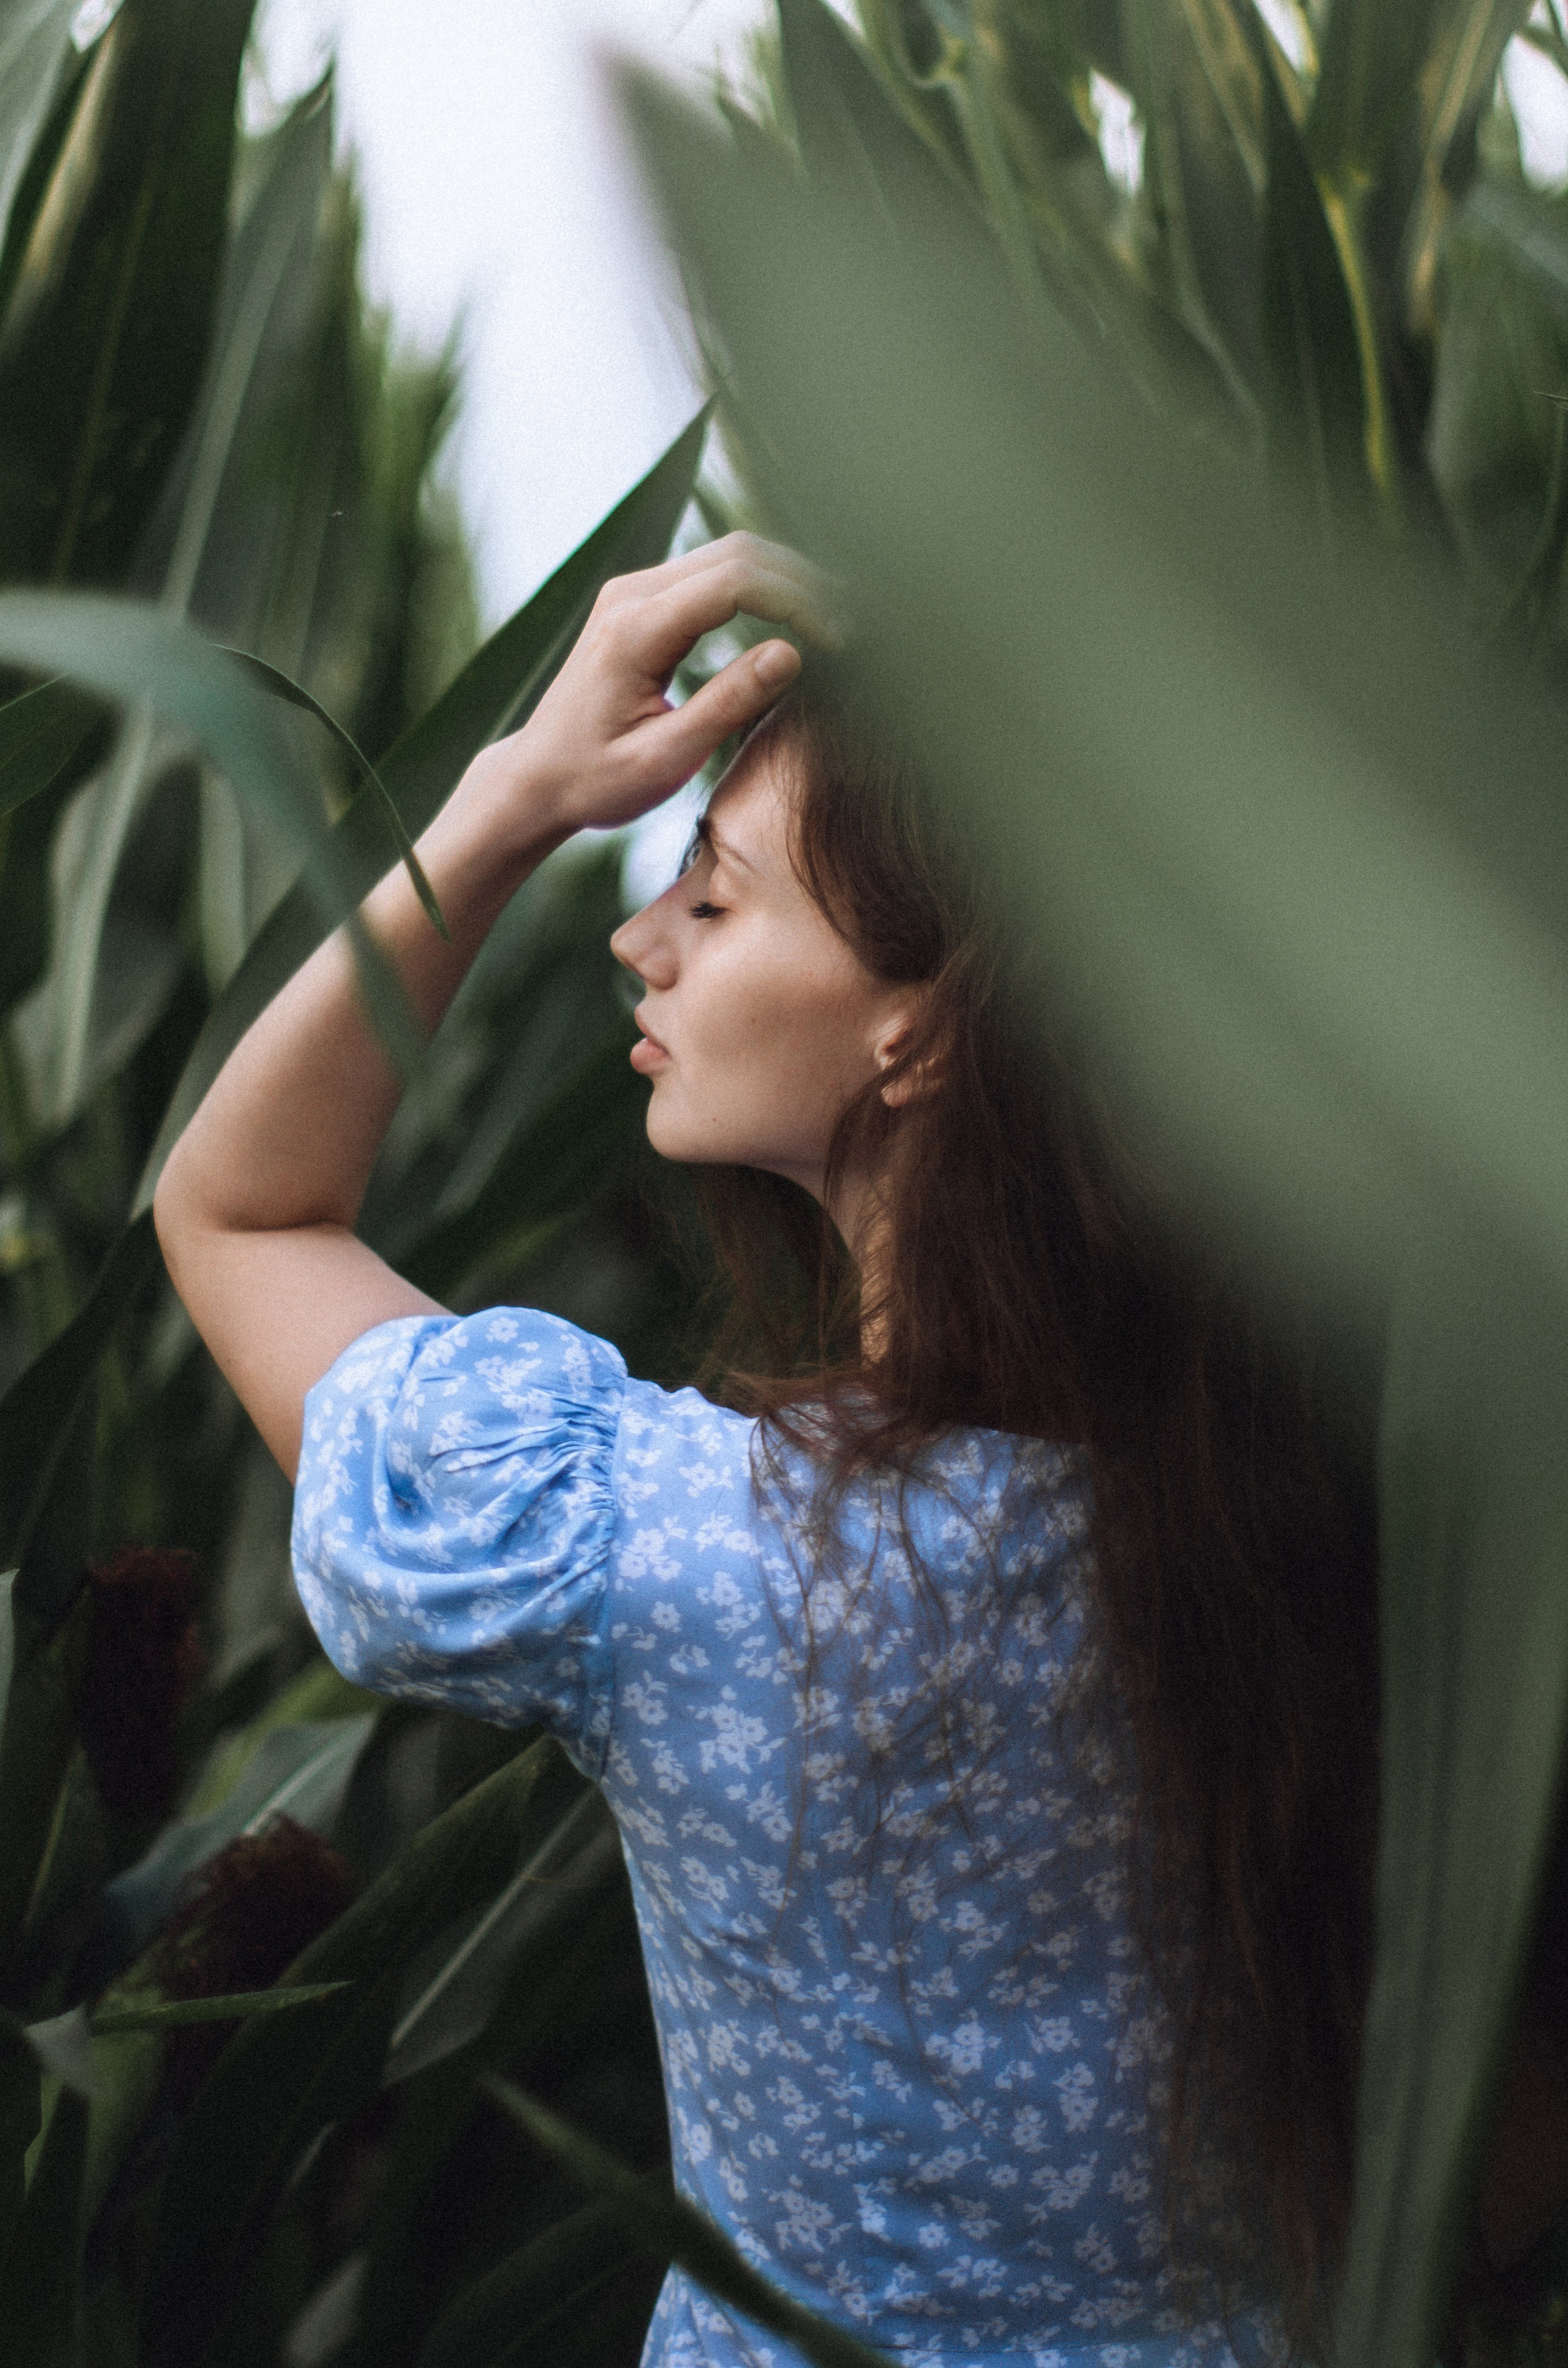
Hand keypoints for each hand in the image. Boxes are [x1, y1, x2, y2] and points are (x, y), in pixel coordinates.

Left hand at [490, 532, 842, 837]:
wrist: (535, 779)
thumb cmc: (594, 781)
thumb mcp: (664, 759)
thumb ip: (728, 704)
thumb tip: (792, 654)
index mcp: (636, 630)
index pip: (738, 582)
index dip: (800, 602)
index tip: (840, 640)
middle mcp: (631, 595)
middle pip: (739, 553)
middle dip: (803, 581)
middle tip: (851, 624)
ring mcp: (632, 593)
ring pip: (728, 555)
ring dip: (785, 580)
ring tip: (831, 620)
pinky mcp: (639, 603)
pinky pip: (711, 574)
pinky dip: (759, 588)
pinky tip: (791, 619)